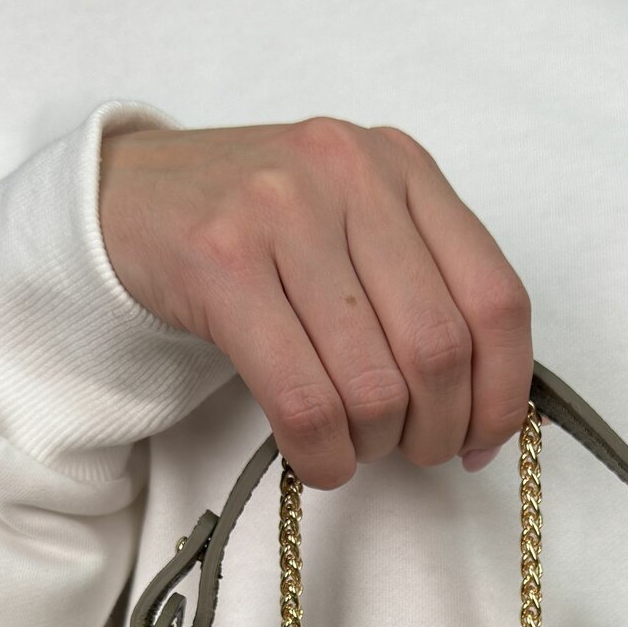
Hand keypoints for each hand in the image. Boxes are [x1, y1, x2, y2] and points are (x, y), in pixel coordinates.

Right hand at [98, 116, 532, 488]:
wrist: (124, 197)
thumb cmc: (254, 231)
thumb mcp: (352, 226)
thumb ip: (423, 286)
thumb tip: (489, 406)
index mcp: (404, 167)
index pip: (497, 299)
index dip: (503, 392)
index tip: (482, 440)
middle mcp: (351, 175)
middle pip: (438, 349)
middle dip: (436, 429)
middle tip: (413, 452)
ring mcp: (283, 212)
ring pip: (373, 381)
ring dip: (373, 445)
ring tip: (355, 449)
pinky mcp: (222, 264)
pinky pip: (302, 396)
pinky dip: (323, 452)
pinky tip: (319, 460)